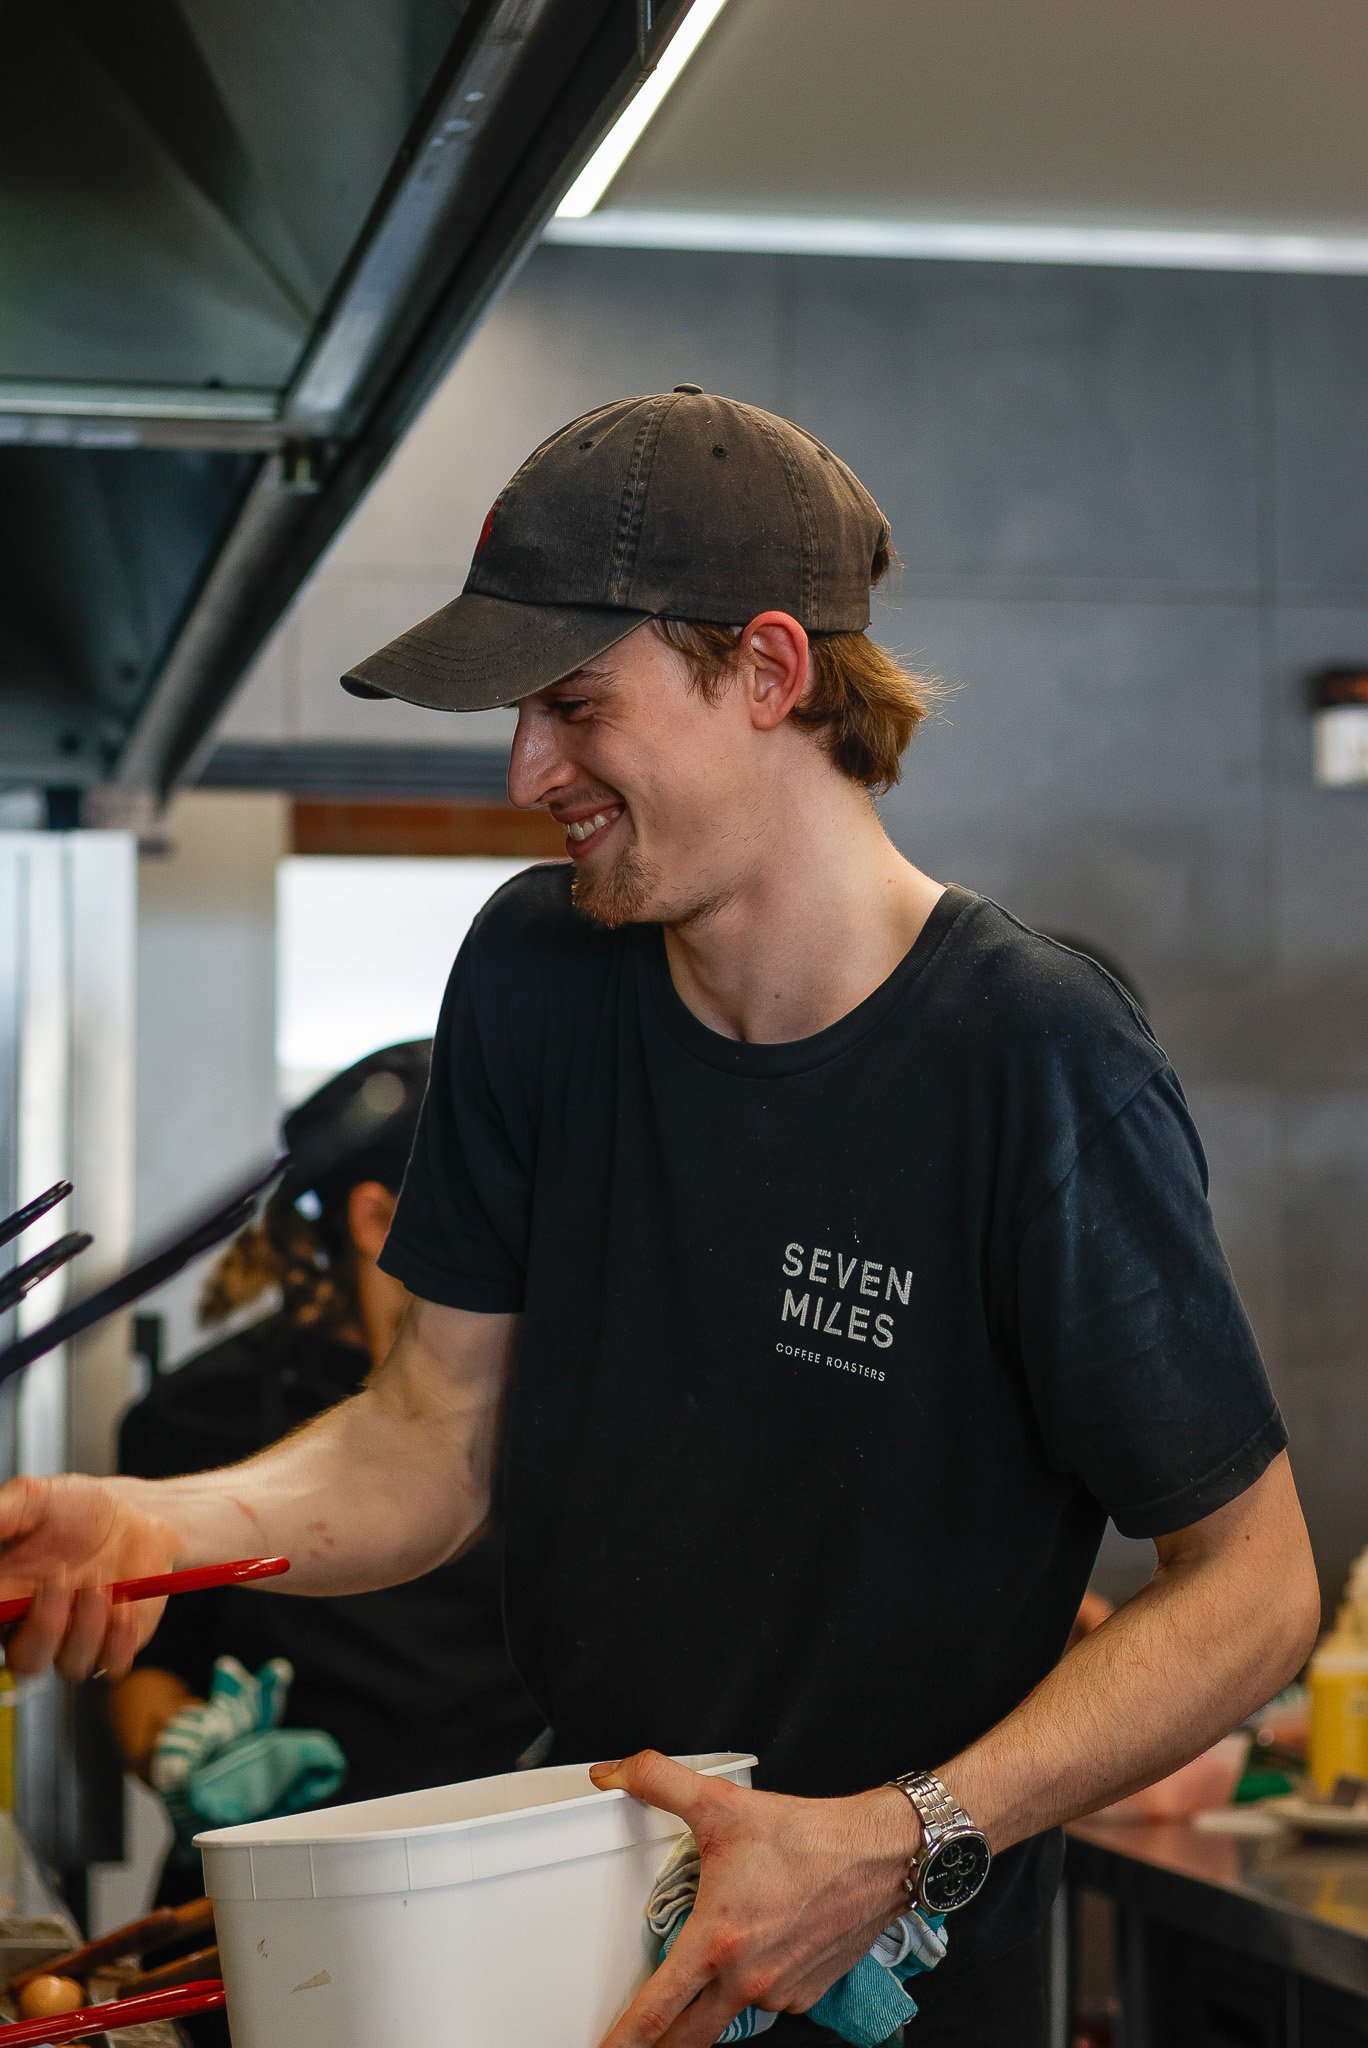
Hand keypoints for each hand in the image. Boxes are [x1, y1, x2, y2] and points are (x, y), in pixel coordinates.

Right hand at [0, 1473, 180, 1680]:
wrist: (134, 1513)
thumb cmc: (78, 1508)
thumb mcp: (33, 1499)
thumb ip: (1, 1515)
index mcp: (6, 1598)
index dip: (1, 1621)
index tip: (11, 1598)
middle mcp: (38, 1625)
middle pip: (24, 1662)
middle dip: (44, 1627)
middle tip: (60, 1577)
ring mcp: (77, 1637)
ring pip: (71, 1664)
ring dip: (86, 1625)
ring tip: (99, 1579)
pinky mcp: (116, 1641)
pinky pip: (113, 1663)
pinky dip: (119, 1638)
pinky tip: (124, 1601)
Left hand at [589, 1751, 918, 2047]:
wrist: (878, 1856)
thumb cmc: (807, 1837)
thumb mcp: (721, 1802)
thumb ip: (658, 1782)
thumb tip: (612, 1775)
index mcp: (717, 1943)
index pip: (655, 2012)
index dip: (622, 2040)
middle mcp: (747, 1981)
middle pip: (686, 2040)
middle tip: (634, 2044)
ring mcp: (779, 1995)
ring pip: (727, 2018)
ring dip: (709, 2007)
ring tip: (707, 1971)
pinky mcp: (806, 1995)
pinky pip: (765, 2003)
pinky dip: (751, 1987)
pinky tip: (758, 1951)